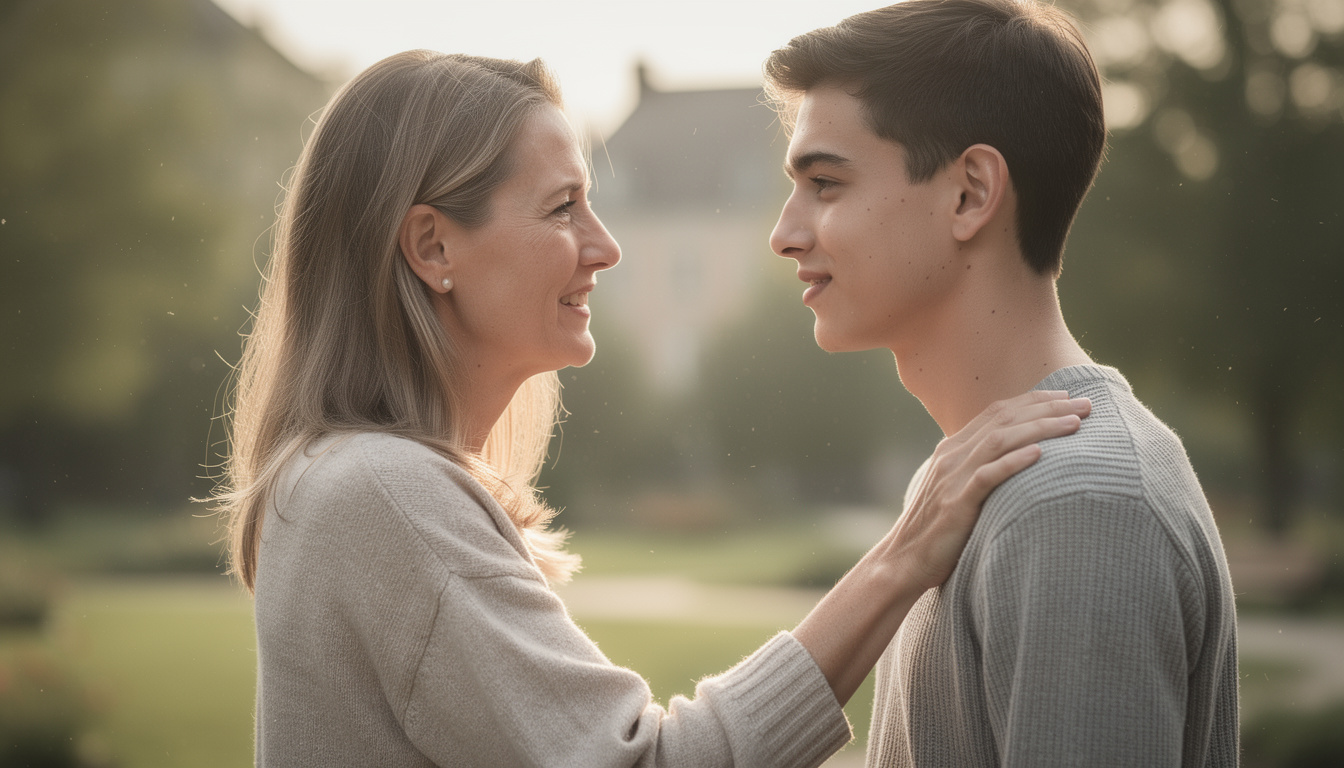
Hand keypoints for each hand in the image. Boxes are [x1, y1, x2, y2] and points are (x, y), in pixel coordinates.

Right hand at [890, 389, 1090, 590]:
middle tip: (1085, 403)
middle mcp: (952, 456)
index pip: (997, 412)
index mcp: (952, 448)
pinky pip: (988, 476)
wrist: (903, 560)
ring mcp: (952, 478)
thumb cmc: (937, 529)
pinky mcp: (956, 503)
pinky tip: (1039, 454)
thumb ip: (979, 470)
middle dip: (1047, 407)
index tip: (1065, 396)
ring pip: (1000, 440)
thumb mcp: (956, 489)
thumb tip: (1015, 462)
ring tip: (1075, 423)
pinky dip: (1014, 461)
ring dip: (1041, 428)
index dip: (1033, 401)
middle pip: (1004, 419)